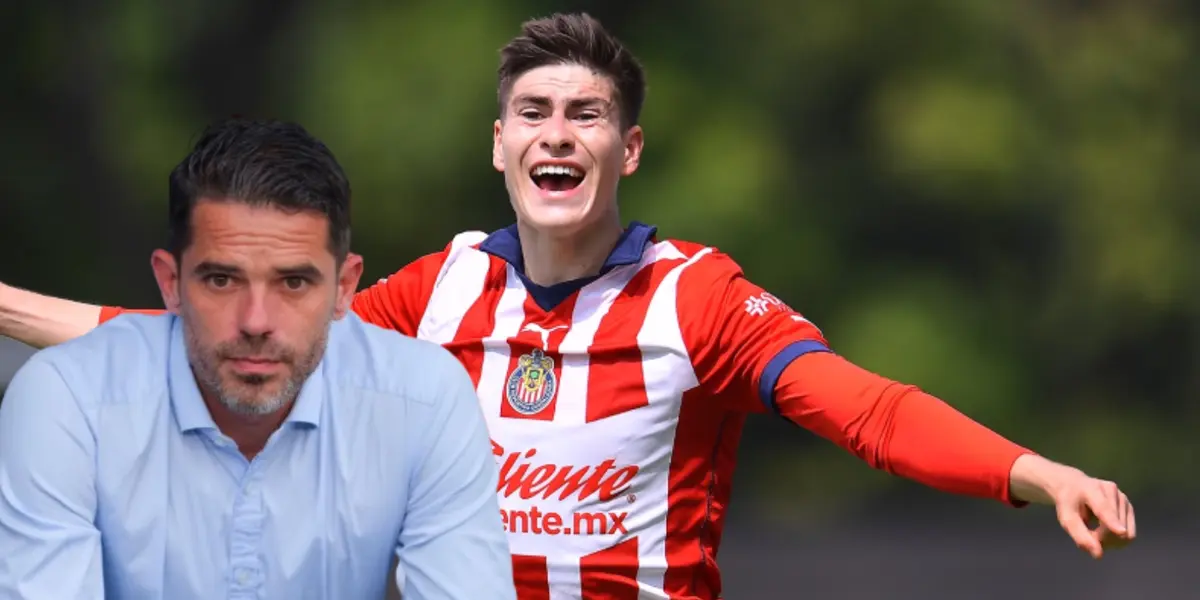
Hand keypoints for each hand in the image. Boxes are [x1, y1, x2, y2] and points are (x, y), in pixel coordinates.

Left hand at [1009, 454, 1135, 558]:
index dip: (1112, 521)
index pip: (1104, 508)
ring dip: (1109, 540)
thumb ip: (1080, 535)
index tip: (1120, 532)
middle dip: (1102, 539)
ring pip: (1126, 533)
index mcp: (1091, 489)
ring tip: (1094, 533)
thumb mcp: (1066, 518)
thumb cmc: (1069, 503)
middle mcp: (1112, 491)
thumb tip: (1099, 555)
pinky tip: (1104, 533)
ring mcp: (1123, 499)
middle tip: (1087, 535)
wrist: (1075, 487)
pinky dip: (1117, 539)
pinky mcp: (1129, 508)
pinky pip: (1129, 534)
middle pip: (1115, 528)